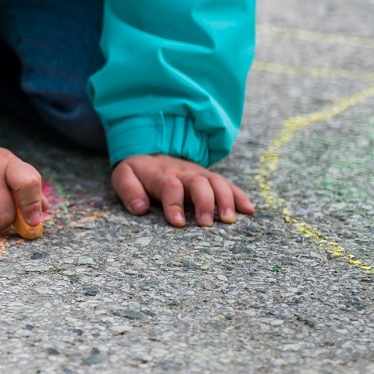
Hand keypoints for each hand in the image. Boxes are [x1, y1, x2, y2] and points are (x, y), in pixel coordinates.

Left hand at [111, 154, 255, 226]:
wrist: (151, 150)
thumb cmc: (139, 172)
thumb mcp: (124, 176)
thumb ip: (128, 190)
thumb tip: (139, 208)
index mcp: (160, 174)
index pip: (170, 186)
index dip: (174, 204)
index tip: (178, 223)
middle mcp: (183, 173)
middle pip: (198, 183)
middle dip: (204, 202)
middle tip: (207, 224)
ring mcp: (199, 174)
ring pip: (216, 182)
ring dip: (225, 200)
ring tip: (229, 220)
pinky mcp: (209, 178)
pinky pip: (227, 184)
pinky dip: (239, 195)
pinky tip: (249, 210)